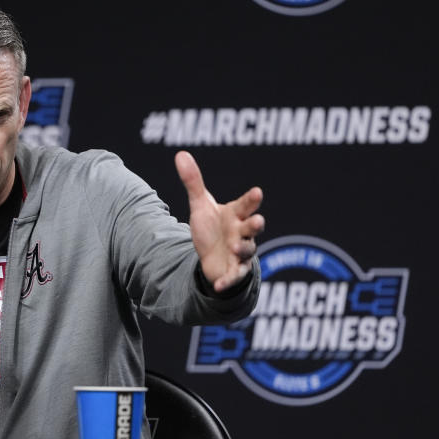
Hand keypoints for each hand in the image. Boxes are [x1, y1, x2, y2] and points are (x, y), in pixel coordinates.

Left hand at [175, 151, 264, 291]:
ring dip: (244, 249)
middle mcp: (242, 233)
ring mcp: (240, 252)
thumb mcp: (200, 205)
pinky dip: (227, 281)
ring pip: (247, 251)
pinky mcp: (234, 271)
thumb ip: (194, 182)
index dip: (251, 199)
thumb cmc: (212, 228)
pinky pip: (234, 277)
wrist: (212, 256)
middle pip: (252, 227)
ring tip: (237, 248)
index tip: (257, 192)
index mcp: (236, 214)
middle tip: (258, 220)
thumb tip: (180, 154)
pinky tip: (219, 284)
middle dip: (255, 224)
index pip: (245, 205)